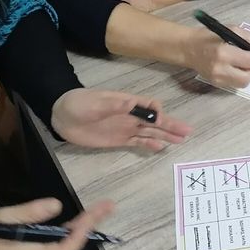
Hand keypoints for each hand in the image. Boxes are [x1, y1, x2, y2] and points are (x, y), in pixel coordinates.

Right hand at [0, 198, 113, 249]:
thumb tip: (56, 204)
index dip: (79, 236)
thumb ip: (27, 213)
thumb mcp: (0, 219)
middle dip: (90, 227)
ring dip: (86, 227)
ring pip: (68, 245)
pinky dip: (75, 229)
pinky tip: (84, 217)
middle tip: (107, 206)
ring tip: (102, 208)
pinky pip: (61, 242)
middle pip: (70, 248)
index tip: (91, 218)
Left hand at [51, 89, 191, 151]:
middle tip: (187, 131)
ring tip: (181, 140)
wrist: (62, 116)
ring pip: (151, 132)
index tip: (159, 120)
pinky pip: (138, 142)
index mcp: (127, 103)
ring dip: (166, 135)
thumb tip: (132, 104)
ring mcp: (126, 128)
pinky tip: (160, 147)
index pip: (149, 105)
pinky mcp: (118, 139)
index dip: (156, 112)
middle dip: (171, 125)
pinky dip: (150, 144)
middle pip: (155, 121)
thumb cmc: (79, 104)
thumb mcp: (95, 102)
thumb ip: (114, 105)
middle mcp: (130, 115)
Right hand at [183, 26, 249, 87]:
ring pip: (243, 83)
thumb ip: (249, 39)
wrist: (187, 48)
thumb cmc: (209, 36)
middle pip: (248, 77)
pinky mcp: (215, 84)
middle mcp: (221, 68)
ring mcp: (217, 78)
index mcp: (224, 52)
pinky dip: (240, 76)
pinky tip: (236, 67)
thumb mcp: (231, 29)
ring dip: (248, 73)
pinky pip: (235, 84)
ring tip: (245, 63)